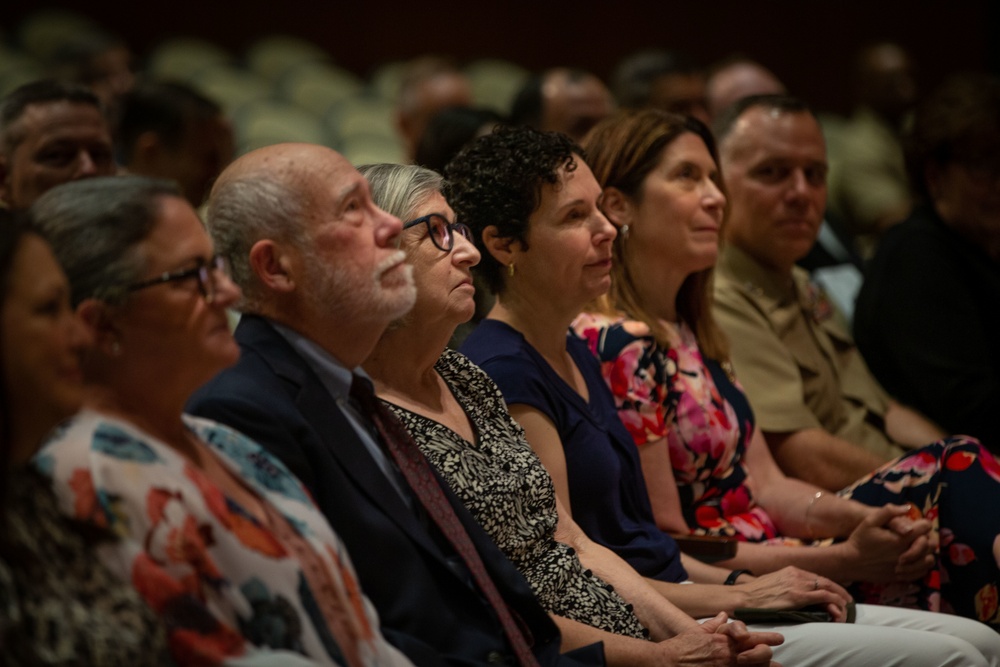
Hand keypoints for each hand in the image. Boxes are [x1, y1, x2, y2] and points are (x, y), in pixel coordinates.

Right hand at [658, 613, 781, 666]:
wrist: (667, 662)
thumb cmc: (680, 647)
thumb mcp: (696, 631)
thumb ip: (713, 625)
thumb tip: (723, 615)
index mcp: (723, 640)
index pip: (750, 637)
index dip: (767, 638)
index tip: (779, 638)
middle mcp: (727, 654)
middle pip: (757, 655)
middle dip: (768, 657)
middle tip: (779, 663)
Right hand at [738, 566, 851, 621]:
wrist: (744, 597)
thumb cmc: (755, 594)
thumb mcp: (774, 584)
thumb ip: (787, 585)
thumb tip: (795, 594)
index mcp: (790, 570)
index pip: (816, 577)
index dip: (829, 586)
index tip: (836, 593)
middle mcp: (796, 574)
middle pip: (825, 581)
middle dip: (839, 591)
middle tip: (848, 600)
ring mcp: (798, 584)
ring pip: (828, 588)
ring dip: (840, 598)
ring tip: (846, 606)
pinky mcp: (798, 596)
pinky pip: (824, 597)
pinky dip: (835, 602)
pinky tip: (840, 608)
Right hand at [842, 504, 933, 582]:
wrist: (851, 562)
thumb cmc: (860, 539)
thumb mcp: (870, 521)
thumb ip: (889, 511)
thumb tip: (907, 508)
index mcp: (900, 539)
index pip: (925, 528)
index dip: (924, 523)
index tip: (919, 523)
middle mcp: (906, 554)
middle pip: (931, 544)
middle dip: (928, 537)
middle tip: (920, 535)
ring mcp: (906, 567)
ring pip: (930, 560)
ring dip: (927, 552)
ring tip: (918, 548)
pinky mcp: (903, 577)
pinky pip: (922, 572)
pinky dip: (923, 565)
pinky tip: (915, 560)